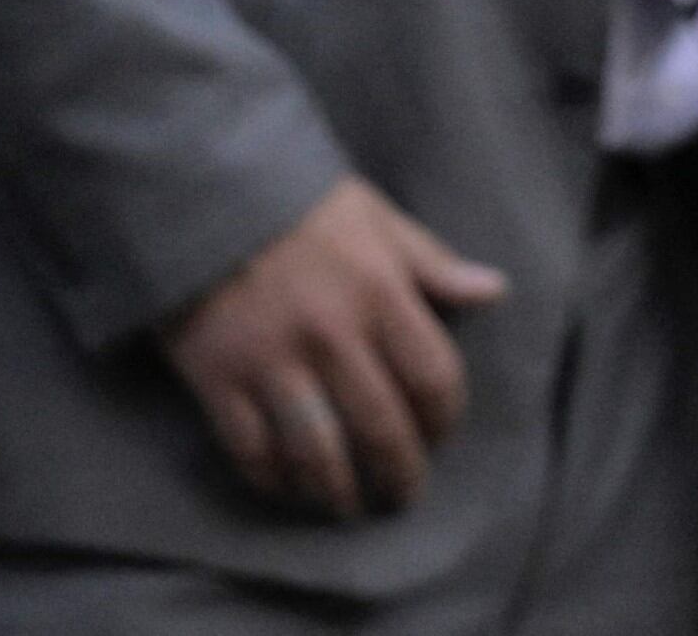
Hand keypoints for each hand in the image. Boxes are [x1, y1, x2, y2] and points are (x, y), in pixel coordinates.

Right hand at [162, 177, 509, 519]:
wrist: (203, 189)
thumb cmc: (300, 204)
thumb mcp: (377, 218)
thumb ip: (434, 264)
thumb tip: (494, 291)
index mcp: (379, 291)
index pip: (433, 377)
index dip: (444, 419)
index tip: (441, 436)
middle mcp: (332, 333)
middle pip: (382, 427)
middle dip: (401, 474)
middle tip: (404, 496)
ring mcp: (272, 360)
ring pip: (318, 454)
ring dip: (339, 493)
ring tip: (350, 506)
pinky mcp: (218, 378)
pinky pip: (253, 451)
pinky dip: (274, 481)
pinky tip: (289, 489)